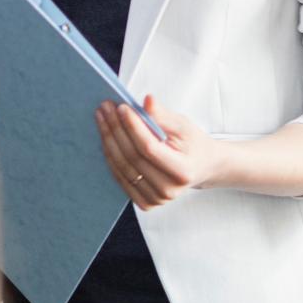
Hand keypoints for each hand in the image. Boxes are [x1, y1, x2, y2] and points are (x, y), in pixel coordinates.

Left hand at [96, 95, 220, 209]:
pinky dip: (110, 154)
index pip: (149, 148)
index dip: (132, 126)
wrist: (200, 166)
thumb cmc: (191, 143)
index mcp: (183, 172)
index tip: (121, 107)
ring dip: (108, 139)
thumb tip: (147, 100)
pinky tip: (106, 135)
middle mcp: (169, 190)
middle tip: (106, 107)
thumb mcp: (183, 126)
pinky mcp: (144, 202)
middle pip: (132, 157)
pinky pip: (120, 176)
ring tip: (102, 116)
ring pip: (122, 166)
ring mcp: (155, 199)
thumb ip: (163, 115)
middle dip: (115, 128)